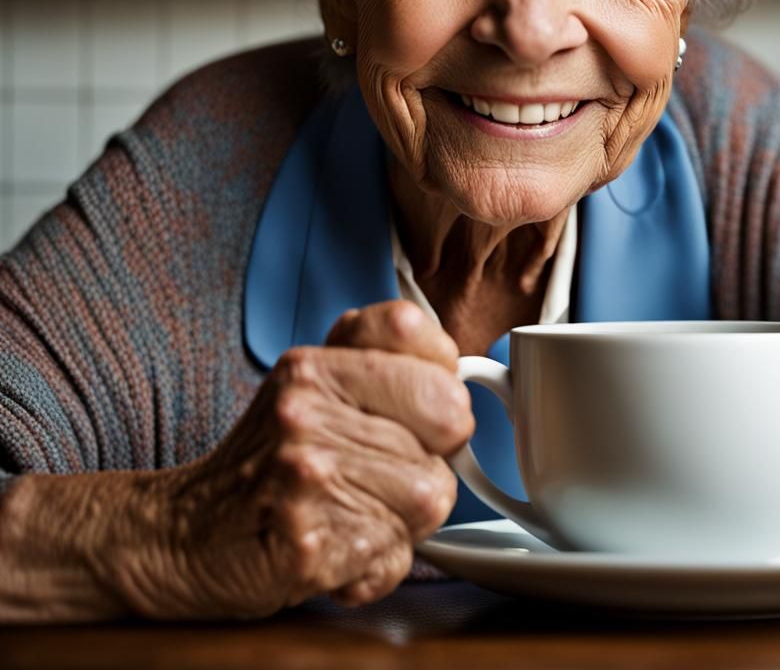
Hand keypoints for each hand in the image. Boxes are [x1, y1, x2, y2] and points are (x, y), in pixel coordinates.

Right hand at [142, 301, 470, 618]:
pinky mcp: (311, 546)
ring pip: (431, 494)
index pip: (434, 359)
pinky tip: (340, 546)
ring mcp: (307, 478)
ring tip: (353, 510)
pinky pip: (397, 553)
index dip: (440, 394)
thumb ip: (381, 359)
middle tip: (380, 471)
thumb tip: (455, 365)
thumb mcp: (311, 387)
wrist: (182, 536)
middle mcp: (306, 413)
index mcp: (313, 367)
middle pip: (448, 430)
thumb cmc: (264, 462)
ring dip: (404, 515)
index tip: (418, 413)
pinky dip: (378, 562)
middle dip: (428, 458)